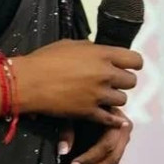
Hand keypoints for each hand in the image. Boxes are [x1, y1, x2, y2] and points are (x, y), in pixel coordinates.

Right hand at [15, 39, 141, 126]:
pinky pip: (110, 118)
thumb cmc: (45, 59)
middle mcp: (105, 74)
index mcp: (102, 54)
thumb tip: (99, 53)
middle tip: (112, 82)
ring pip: (123, 99)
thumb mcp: (70, 44)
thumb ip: (91, 50)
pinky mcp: (89, 112)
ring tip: (103, 97)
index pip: (135, 59)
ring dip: (114, 98)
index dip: (133, 64)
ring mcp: (98, 94)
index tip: (127, 67)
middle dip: (123, 82)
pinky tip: (111, 118)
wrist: (28, 82)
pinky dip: (112, 119)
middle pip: (131, 81)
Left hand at [66, 108, 131, 163]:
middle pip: (110, 161)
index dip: (90, 157)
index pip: (107, 146)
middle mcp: (123, 135)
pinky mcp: (112, 153)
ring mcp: (119, 145)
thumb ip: (68, 130)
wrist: (85, 96)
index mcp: (117, 122)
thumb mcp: (73, 113)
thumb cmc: (79, 102)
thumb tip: (62, 151)